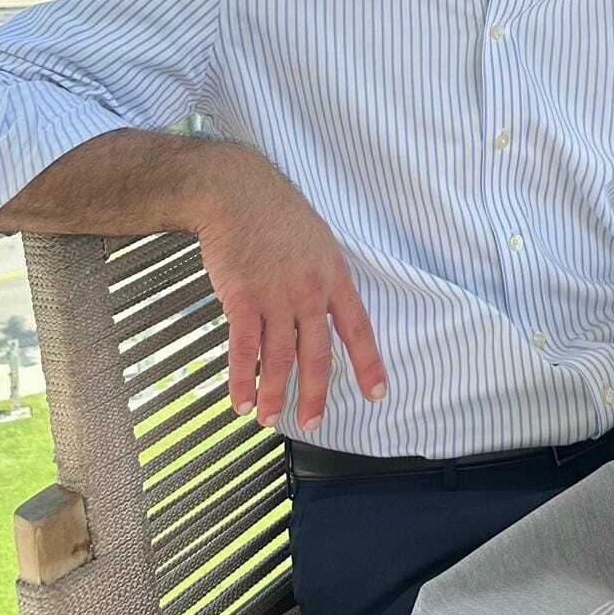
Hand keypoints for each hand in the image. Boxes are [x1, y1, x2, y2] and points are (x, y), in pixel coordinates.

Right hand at [195, 160, 386, 431]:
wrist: (235, 192)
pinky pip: (244, 349)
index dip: (368, 364)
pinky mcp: (243, 300)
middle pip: (317, 354)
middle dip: (316, 393)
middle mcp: (309, 292)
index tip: (377, 393)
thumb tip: (318, 305)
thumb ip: (320, 275)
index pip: (357, 328)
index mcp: (333, 276)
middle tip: (313, 423)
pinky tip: (240, 400)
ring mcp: (276, 297)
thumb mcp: (316, 238)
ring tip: (269, 418)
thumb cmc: (274, 210)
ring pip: (279, 359)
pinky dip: (242, 379)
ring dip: (274, 394)